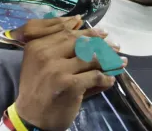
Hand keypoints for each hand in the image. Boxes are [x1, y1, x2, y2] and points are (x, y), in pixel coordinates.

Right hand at [11, 17, 126, 130]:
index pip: (67, 34)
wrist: (31, 118)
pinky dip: (106, 78)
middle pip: (81, 43)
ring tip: (120, 61)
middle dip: (102, 44)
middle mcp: (45, 54)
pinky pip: (95, 76)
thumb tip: (92, 35)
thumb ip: (63, 49)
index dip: (88, 32)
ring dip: (109, 60)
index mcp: (37, 46)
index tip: (103, 33)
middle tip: (116, 46)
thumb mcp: (43, 64)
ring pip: (91, 58)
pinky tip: (110, 79)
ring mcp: (57, 69)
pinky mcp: (69, 84)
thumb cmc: (39, 90)